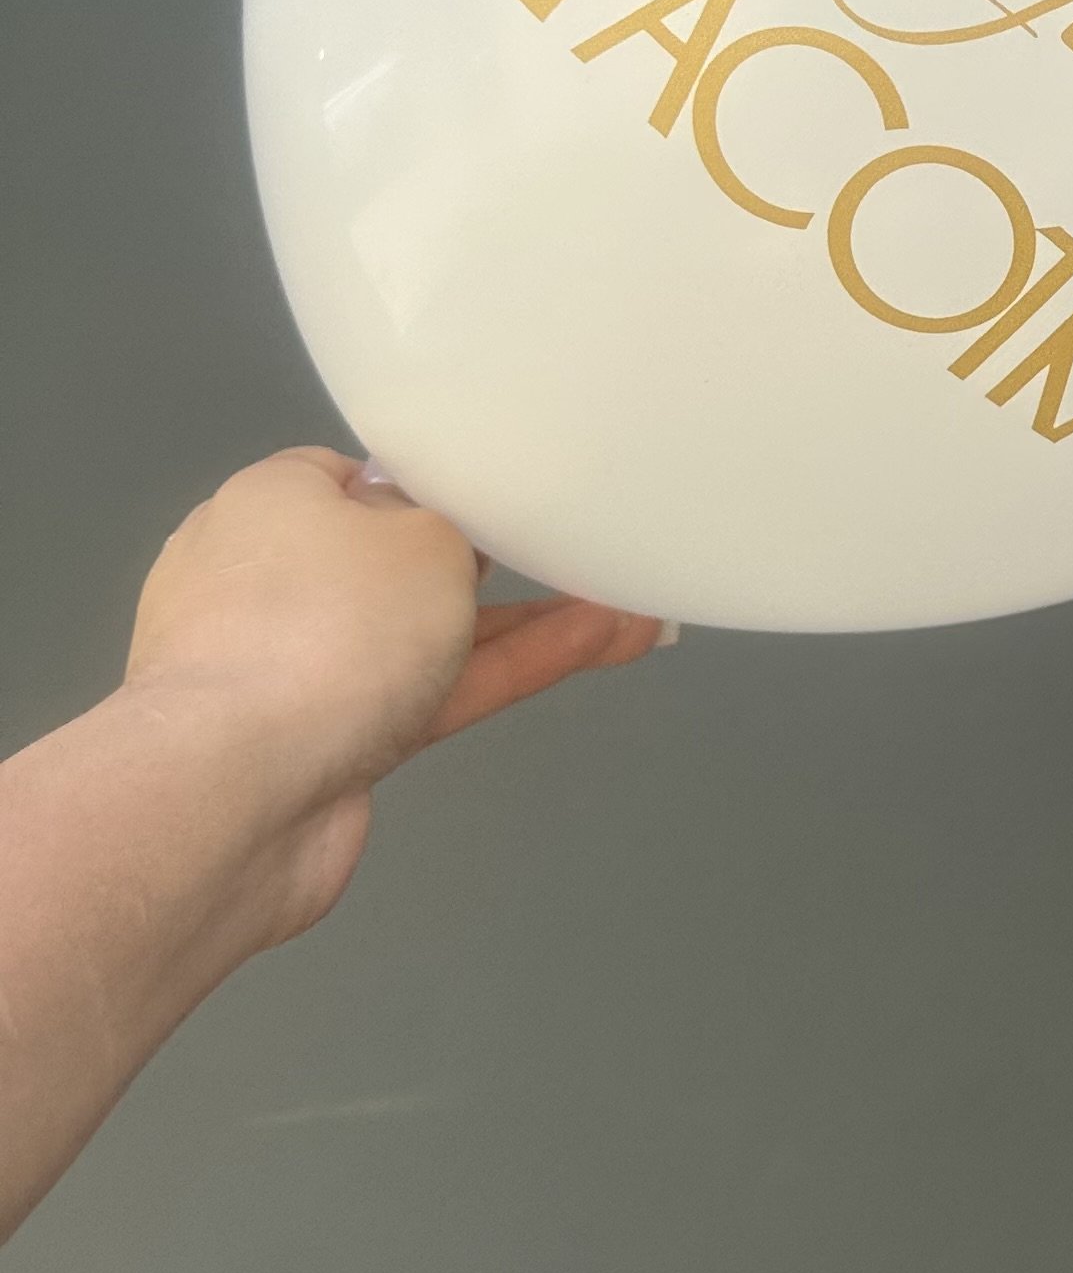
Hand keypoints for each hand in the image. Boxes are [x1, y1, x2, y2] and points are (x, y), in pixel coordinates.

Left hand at [119, 447, 661, 944]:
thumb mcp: (422, 532)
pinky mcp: (323, 745)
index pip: (358, 477)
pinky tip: (600, 646)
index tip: (502, 494)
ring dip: (527, 622)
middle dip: (496, 562)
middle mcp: (266, 581)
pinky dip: (506, 669)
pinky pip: (431, 692)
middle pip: (398, 561)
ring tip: (631, 606)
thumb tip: (434, 531)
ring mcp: (290, 670)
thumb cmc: (327, 626)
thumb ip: (452, 521)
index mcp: (269, 503)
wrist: (240, 795)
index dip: (434, 486)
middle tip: (579, 548)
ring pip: (428, 634)